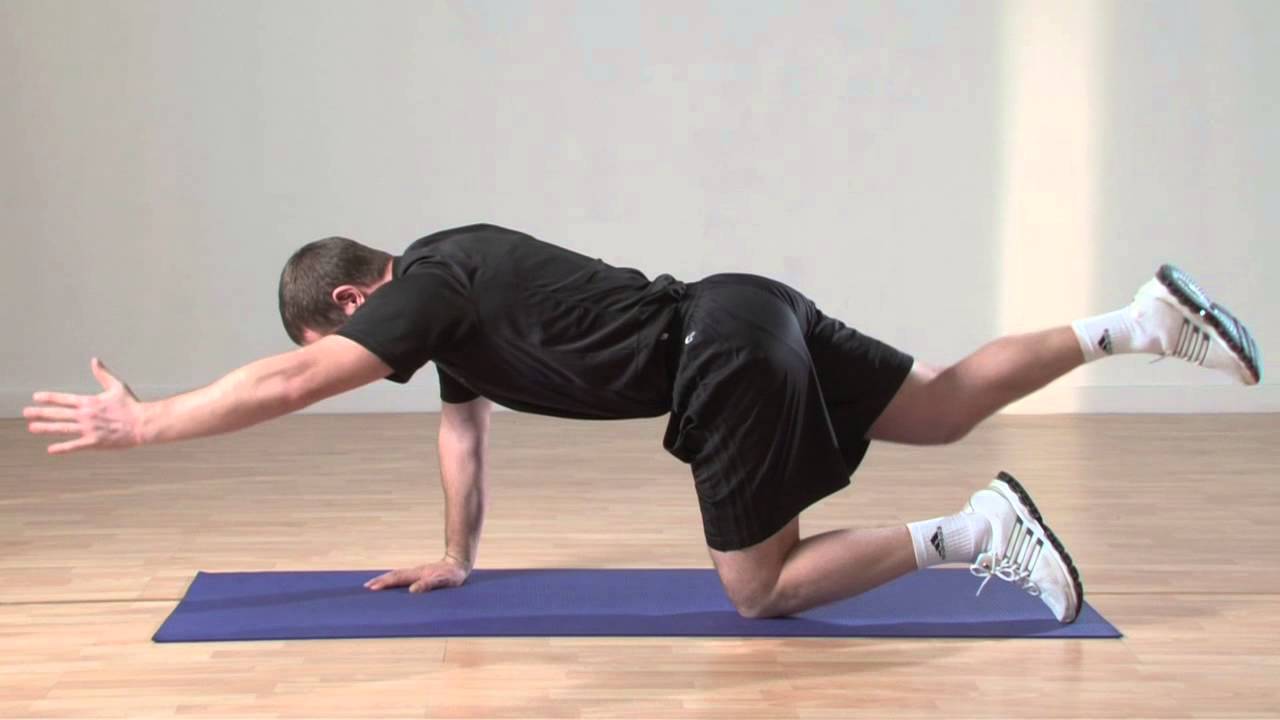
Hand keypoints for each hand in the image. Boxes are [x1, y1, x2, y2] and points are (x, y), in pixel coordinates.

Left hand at [24, 358, 144, 454]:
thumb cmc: (131, 405)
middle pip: (58, 413)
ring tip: (32, 427)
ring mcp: (88, 429)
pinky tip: (51, 449)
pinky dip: (62, 448)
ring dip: (45, 428)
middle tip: (26, 412)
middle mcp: (86, 415)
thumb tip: (94, 360)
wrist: (142, 423)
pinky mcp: (94, 442)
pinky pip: (74, 445)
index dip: (49, 398)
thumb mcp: (117, 386)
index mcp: (90, 401)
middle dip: (40, 412)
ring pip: (62, 428)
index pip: (64, 399)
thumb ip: (102, 374)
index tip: (36, 397)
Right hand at [364, 556, 470, 593]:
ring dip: (384, 579)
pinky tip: (390, 584)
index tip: (372, 588)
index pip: (397, 578)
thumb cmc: (453, 575)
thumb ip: (428, 585)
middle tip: (366, 587)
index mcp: (418, 574)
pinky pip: (403, 577)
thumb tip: (412, 591)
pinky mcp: (419, 574)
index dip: (384, 583)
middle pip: (394, 575)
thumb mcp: (443, 581)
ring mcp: (416, 572)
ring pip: (397, 575)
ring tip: (372, 585)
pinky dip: (393, 579)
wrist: (459, 563)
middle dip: (380, 581)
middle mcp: (415, 572)